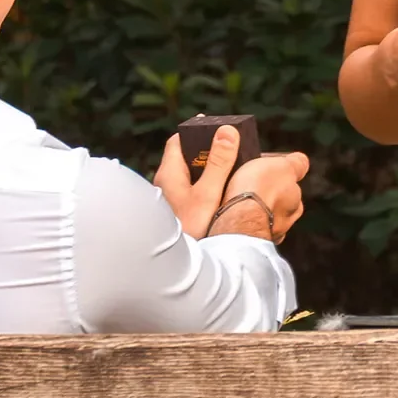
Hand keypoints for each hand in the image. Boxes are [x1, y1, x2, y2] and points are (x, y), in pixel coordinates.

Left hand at [156, 128, 308, 241]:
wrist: (171, 269)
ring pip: (190, 180)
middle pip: (186, 160)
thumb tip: (227, 132)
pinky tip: (222, 201)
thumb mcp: (208, 194)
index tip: (214, 127)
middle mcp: (166, 186)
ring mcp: (170, 202)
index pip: (178, 142)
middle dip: (207, 154)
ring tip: (232, 175)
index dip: (196, 131)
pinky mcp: (176, 216)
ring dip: (209, 175)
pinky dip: (206, 192)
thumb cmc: (187, 230)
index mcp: (169, 174)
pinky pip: (191, 196)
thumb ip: (218, 163)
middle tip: (231, 151)